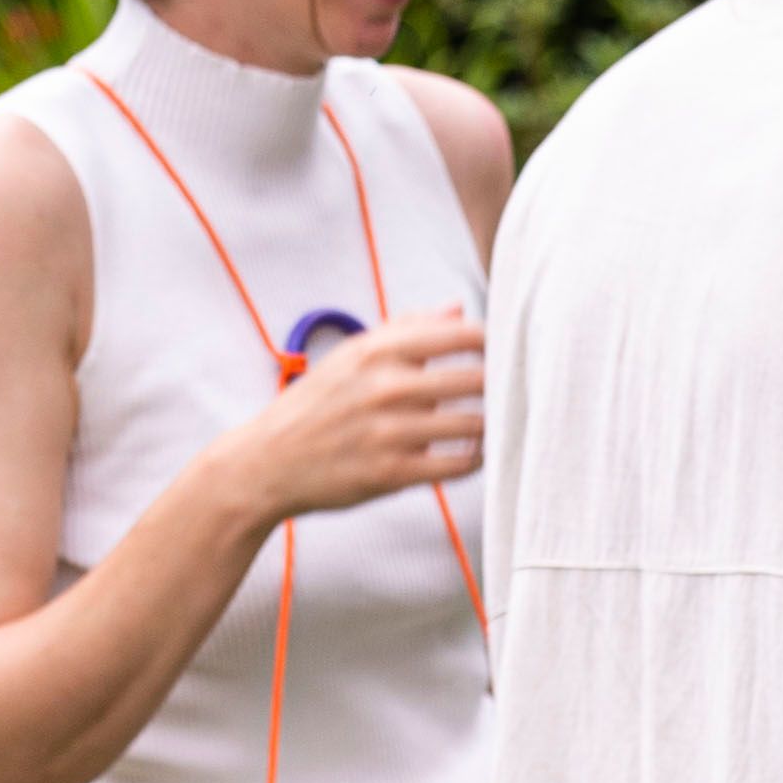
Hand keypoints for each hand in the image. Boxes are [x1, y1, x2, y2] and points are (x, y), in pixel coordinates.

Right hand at [231, 307, 485, 526]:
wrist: (267, 462)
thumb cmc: (316, 404)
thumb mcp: (351, 356)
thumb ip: (406, 329)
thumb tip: (458, 308)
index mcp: (377, 350)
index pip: (461, 335)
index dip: (496, 343)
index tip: (507, 351)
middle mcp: (384, 387)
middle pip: (476, 379)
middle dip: (502, 385)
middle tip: (515, 391)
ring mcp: (388, 432)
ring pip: (473, 424)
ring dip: (494, 424)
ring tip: (499, 421)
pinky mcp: (391, 473)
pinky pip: (458, 464)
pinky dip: (476, 458)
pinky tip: (477, 452)